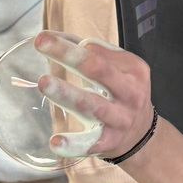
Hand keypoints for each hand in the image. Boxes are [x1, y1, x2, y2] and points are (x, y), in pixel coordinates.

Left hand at [34, 31, 153, 160]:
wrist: (142, 135)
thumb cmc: (122, 93)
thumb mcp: (118, 69)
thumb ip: (91, 52)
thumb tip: (54, 38)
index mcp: (134, 69)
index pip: (99, 52)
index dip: (70, 44)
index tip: (43, 39)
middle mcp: (130, 93)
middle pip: (98, 70)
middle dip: (69, 55)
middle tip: (40, 44)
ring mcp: (120, 119)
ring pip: (91, 105)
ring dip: (66, 93)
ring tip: (44, 83)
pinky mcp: (109, 143)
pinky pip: (88, 143)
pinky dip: (71, 144)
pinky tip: (54, 142)